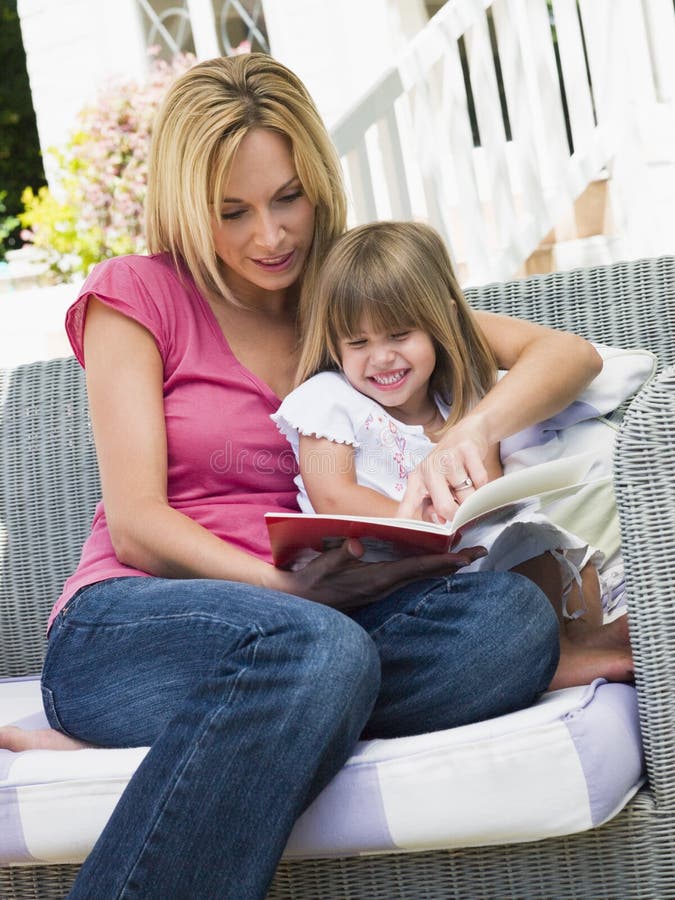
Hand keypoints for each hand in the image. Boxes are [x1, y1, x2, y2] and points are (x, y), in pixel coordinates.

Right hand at [271, 540, 486, 609]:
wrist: (300, 599)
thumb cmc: (311, 581)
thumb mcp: (323, 566)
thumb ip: (341, 554)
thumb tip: (357, 543)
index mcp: (378, 578)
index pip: (418, 568)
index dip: (444, 561)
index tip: (468, 556)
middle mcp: (385, 584)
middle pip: (427, 571)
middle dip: (454, 563)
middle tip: (481, 552)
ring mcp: (382, 586)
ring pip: (419, 573)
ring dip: (442, 564)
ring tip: (464, 554)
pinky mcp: (377, 585)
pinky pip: (408, 574)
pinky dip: (425, 566)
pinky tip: (432, 560)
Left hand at [399, 417, 489, 522]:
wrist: (465, 434)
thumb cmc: (447, 467)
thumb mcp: (433, 486)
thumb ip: (432, 507)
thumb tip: (441, 521)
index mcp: (416, 480)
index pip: (408, 505)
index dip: (405, 521)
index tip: (405, 535)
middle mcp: (428, 469)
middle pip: (445, 507)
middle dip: (458, 515)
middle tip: (461, 511)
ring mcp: (447, 458)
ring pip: (467, 497)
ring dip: (473, 499)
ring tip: (467, 487)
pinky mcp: (466, 450)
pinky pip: (481, 482)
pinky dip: (483, 486)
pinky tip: (476, 478)